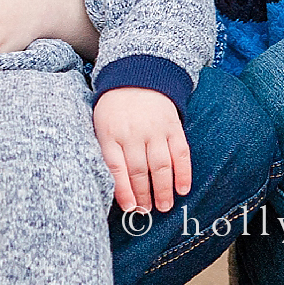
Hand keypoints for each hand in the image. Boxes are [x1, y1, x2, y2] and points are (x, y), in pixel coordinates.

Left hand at [93, 86, 190, 213]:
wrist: (137, 73)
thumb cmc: (115, 106)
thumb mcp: (100, 124)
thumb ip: (105, 151)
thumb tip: (112, 185)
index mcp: (111, 133)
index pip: (116, 167)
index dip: (123, 190)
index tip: (129, 207)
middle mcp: (134, 132)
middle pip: (139, 170)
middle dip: (143, 195)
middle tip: (145, 211)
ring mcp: (155, 129)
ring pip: (161, 165)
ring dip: (163, 189)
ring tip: (163, 206)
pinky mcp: (173, 126)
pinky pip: (180, 152)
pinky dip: (183, 172)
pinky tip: (182, 189)